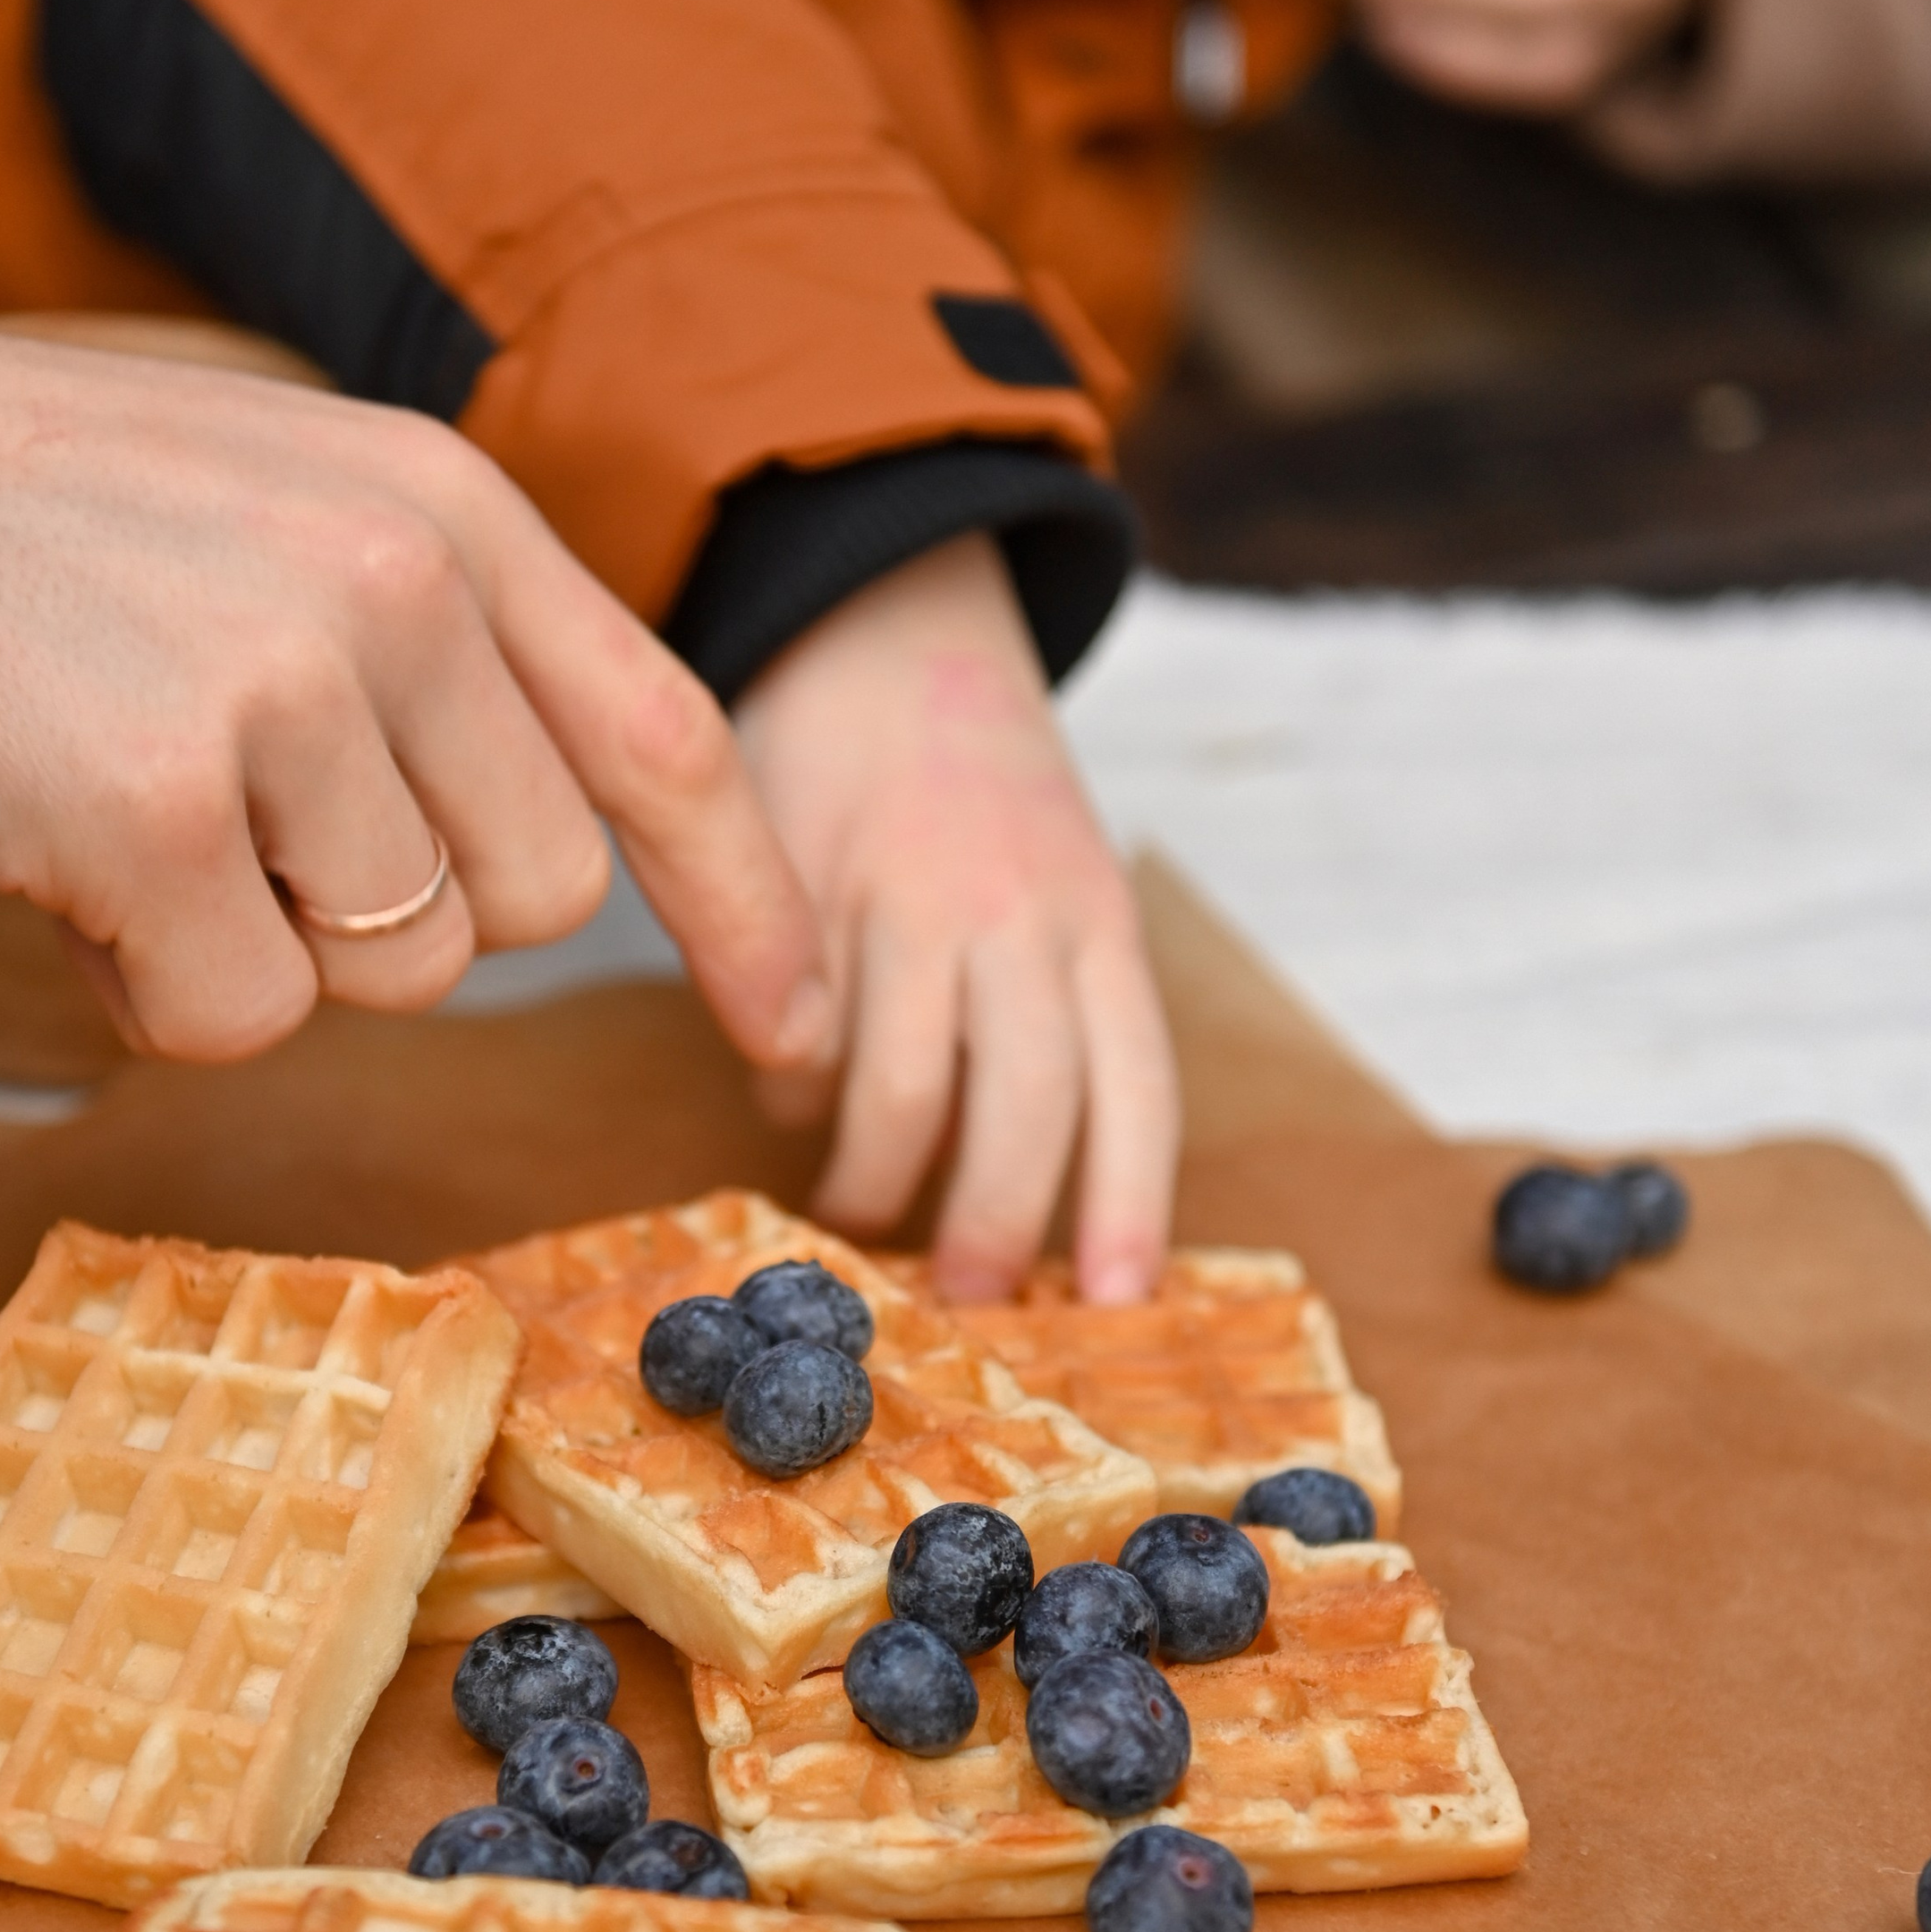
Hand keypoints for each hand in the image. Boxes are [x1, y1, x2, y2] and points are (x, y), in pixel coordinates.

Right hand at [0, 288, 830, 1071]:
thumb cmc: (25, 516)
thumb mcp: (285, 503)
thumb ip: (440, 644)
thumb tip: (551, 860)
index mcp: (449, 505)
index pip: (666, 734)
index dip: (746, 903)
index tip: (792, 1029)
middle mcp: (400, 580)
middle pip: (523, 904)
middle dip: (391, 911)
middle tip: (226, 810)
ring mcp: (283, 687)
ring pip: (387, 975)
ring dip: (255, 941)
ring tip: (122, 799)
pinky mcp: (152, 809)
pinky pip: (237, 1022)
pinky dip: (146, 988)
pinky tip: (57, 857)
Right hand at [733, 535, 1177, 1300]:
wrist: (884, 625)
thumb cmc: (982, 803)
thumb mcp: (1062, 891)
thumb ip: (1052, 1021)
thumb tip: (1013, 1203)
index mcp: (1101, 924)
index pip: (1137, 1085)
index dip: (1132, 1204)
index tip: (1116, 1306)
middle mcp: (1022, 913)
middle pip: (1026, 1104)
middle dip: (993, 1222)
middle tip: (963, 1297)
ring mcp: (911, 898)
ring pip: (901, 1084)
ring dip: (874, 1177)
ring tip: (857, 1214)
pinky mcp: (807, 887)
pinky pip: (800, 1027)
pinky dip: (793, 1087)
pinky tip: (793, 1091)